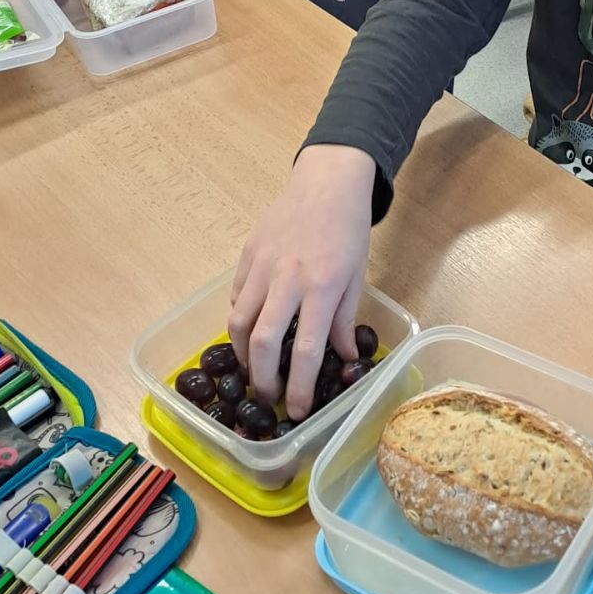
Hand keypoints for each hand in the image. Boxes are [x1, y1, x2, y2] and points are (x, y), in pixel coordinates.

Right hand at [229, 146, 376, 417]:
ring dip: (242, 354)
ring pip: (238, 321)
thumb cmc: (348, 230)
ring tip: (253, 368)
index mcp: (321, 287)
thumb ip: (344, 319)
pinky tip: (249, 329)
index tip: (296, 411)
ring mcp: (262, 265)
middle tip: (269, 395)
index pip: (305, 350)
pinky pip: (235, 297)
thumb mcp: (356, 276)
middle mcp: (287, 279)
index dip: (298, 387)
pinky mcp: (246, 254)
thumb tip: (342, 360)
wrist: (327, 182)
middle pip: (261, 342)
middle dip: (262, 378)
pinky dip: (239, 320)